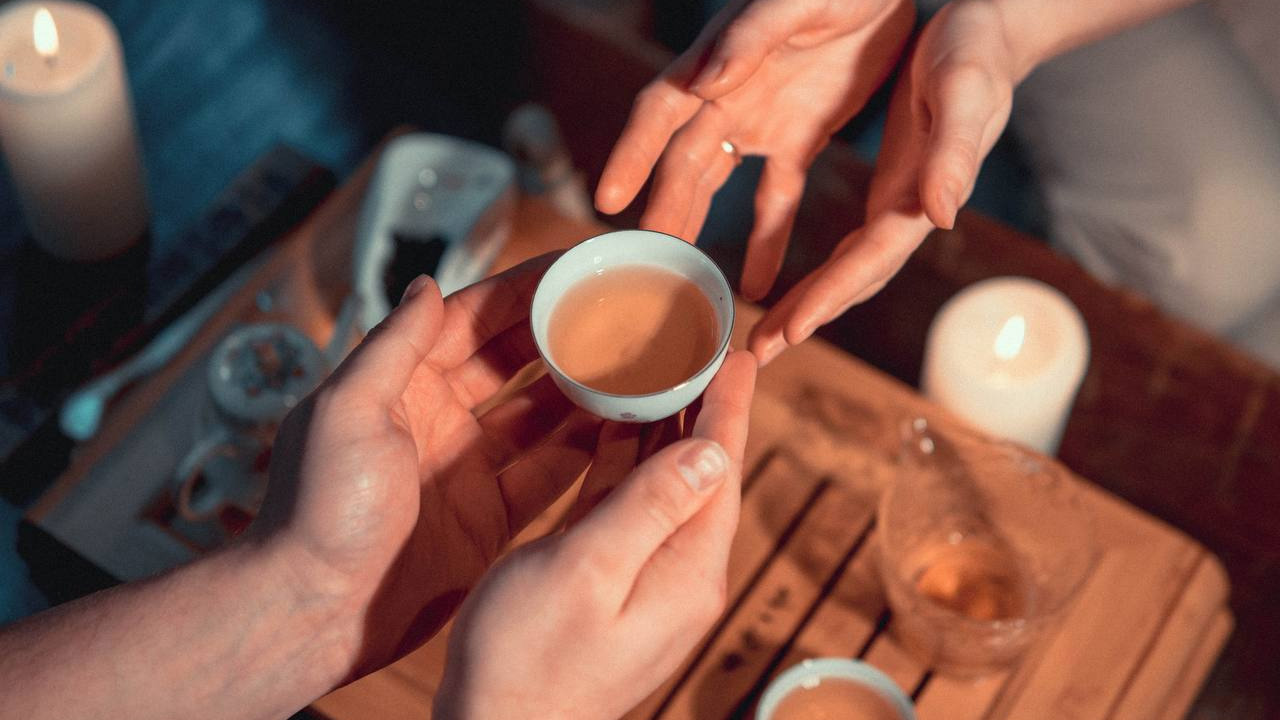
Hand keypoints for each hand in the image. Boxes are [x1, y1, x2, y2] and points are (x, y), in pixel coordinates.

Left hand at [250, 255, 599, 679]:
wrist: (312, 612)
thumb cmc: (316, 510)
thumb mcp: (347, 410)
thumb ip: (393, 346)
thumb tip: (427, 284)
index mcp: (398, 385)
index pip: (469, 320)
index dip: (520, 292)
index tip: (571, 270)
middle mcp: (437, 420)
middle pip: (513, 363)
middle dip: (562, 336)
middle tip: (620, 314)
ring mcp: (467, 470)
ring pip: (540, 417)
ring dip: (583, 392)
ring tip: (638, 366)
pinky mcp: (489, 520)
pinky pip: (547, 476)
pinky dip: (584, 454)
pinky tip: (624, 432)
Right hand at [434, 351, 756, 719]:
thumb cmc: (527, 659)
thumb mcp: (585, 571)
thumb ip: (649, 508)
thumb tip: (711, 452)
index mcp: (687, 570)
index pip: (721, 468)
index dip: (729, 405)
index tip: (739, 350)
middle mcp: (681, 575)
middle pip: (703, 472)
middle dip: (703, 407)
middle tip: (700, 344)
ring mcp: (649, 581)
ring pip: (667, 486)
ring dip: (665, 429)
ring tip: (662, 368)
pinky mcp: (615, 585)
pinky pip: (632, 508)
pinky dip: (627, 463)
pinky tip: (616, 430)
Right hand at [596, 0, 915, 300]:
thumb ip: (753, 35)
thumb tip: (706, 81)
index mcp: (719, 60)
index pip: (661, 112)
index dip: (633, 153)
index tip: (609, 199)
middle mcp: (729, 94)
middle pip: (684, 162)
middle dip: (664, 211)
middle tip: (649, 265)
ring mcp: (764, 118)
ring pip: (718, 184)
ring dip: (700, 228)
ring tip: (687, 283)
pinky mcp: (803, 134)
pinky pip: (778, 196)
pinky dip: (767, 238)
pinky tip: (756, 284)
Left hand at [749, 0, 1018, 363]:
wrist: (992, 34)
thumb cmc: (978, 54)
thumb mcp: (963, 92)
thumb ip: (955, 154)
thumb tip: (941, 217)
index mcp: (922, 193)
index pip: (870, 259)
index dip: (831, 296)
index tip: (792, 332)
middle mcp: (911, 210)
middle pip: (855, 279)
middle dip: (809, 317)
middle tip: (759, 353)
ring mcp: (900, 204)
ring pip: (849, 271)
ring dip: (810, 306)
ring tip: (766, 338)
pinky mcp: (890, 189)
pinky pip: (848, 247)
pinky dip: (820, 276)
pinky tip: (793, 293)